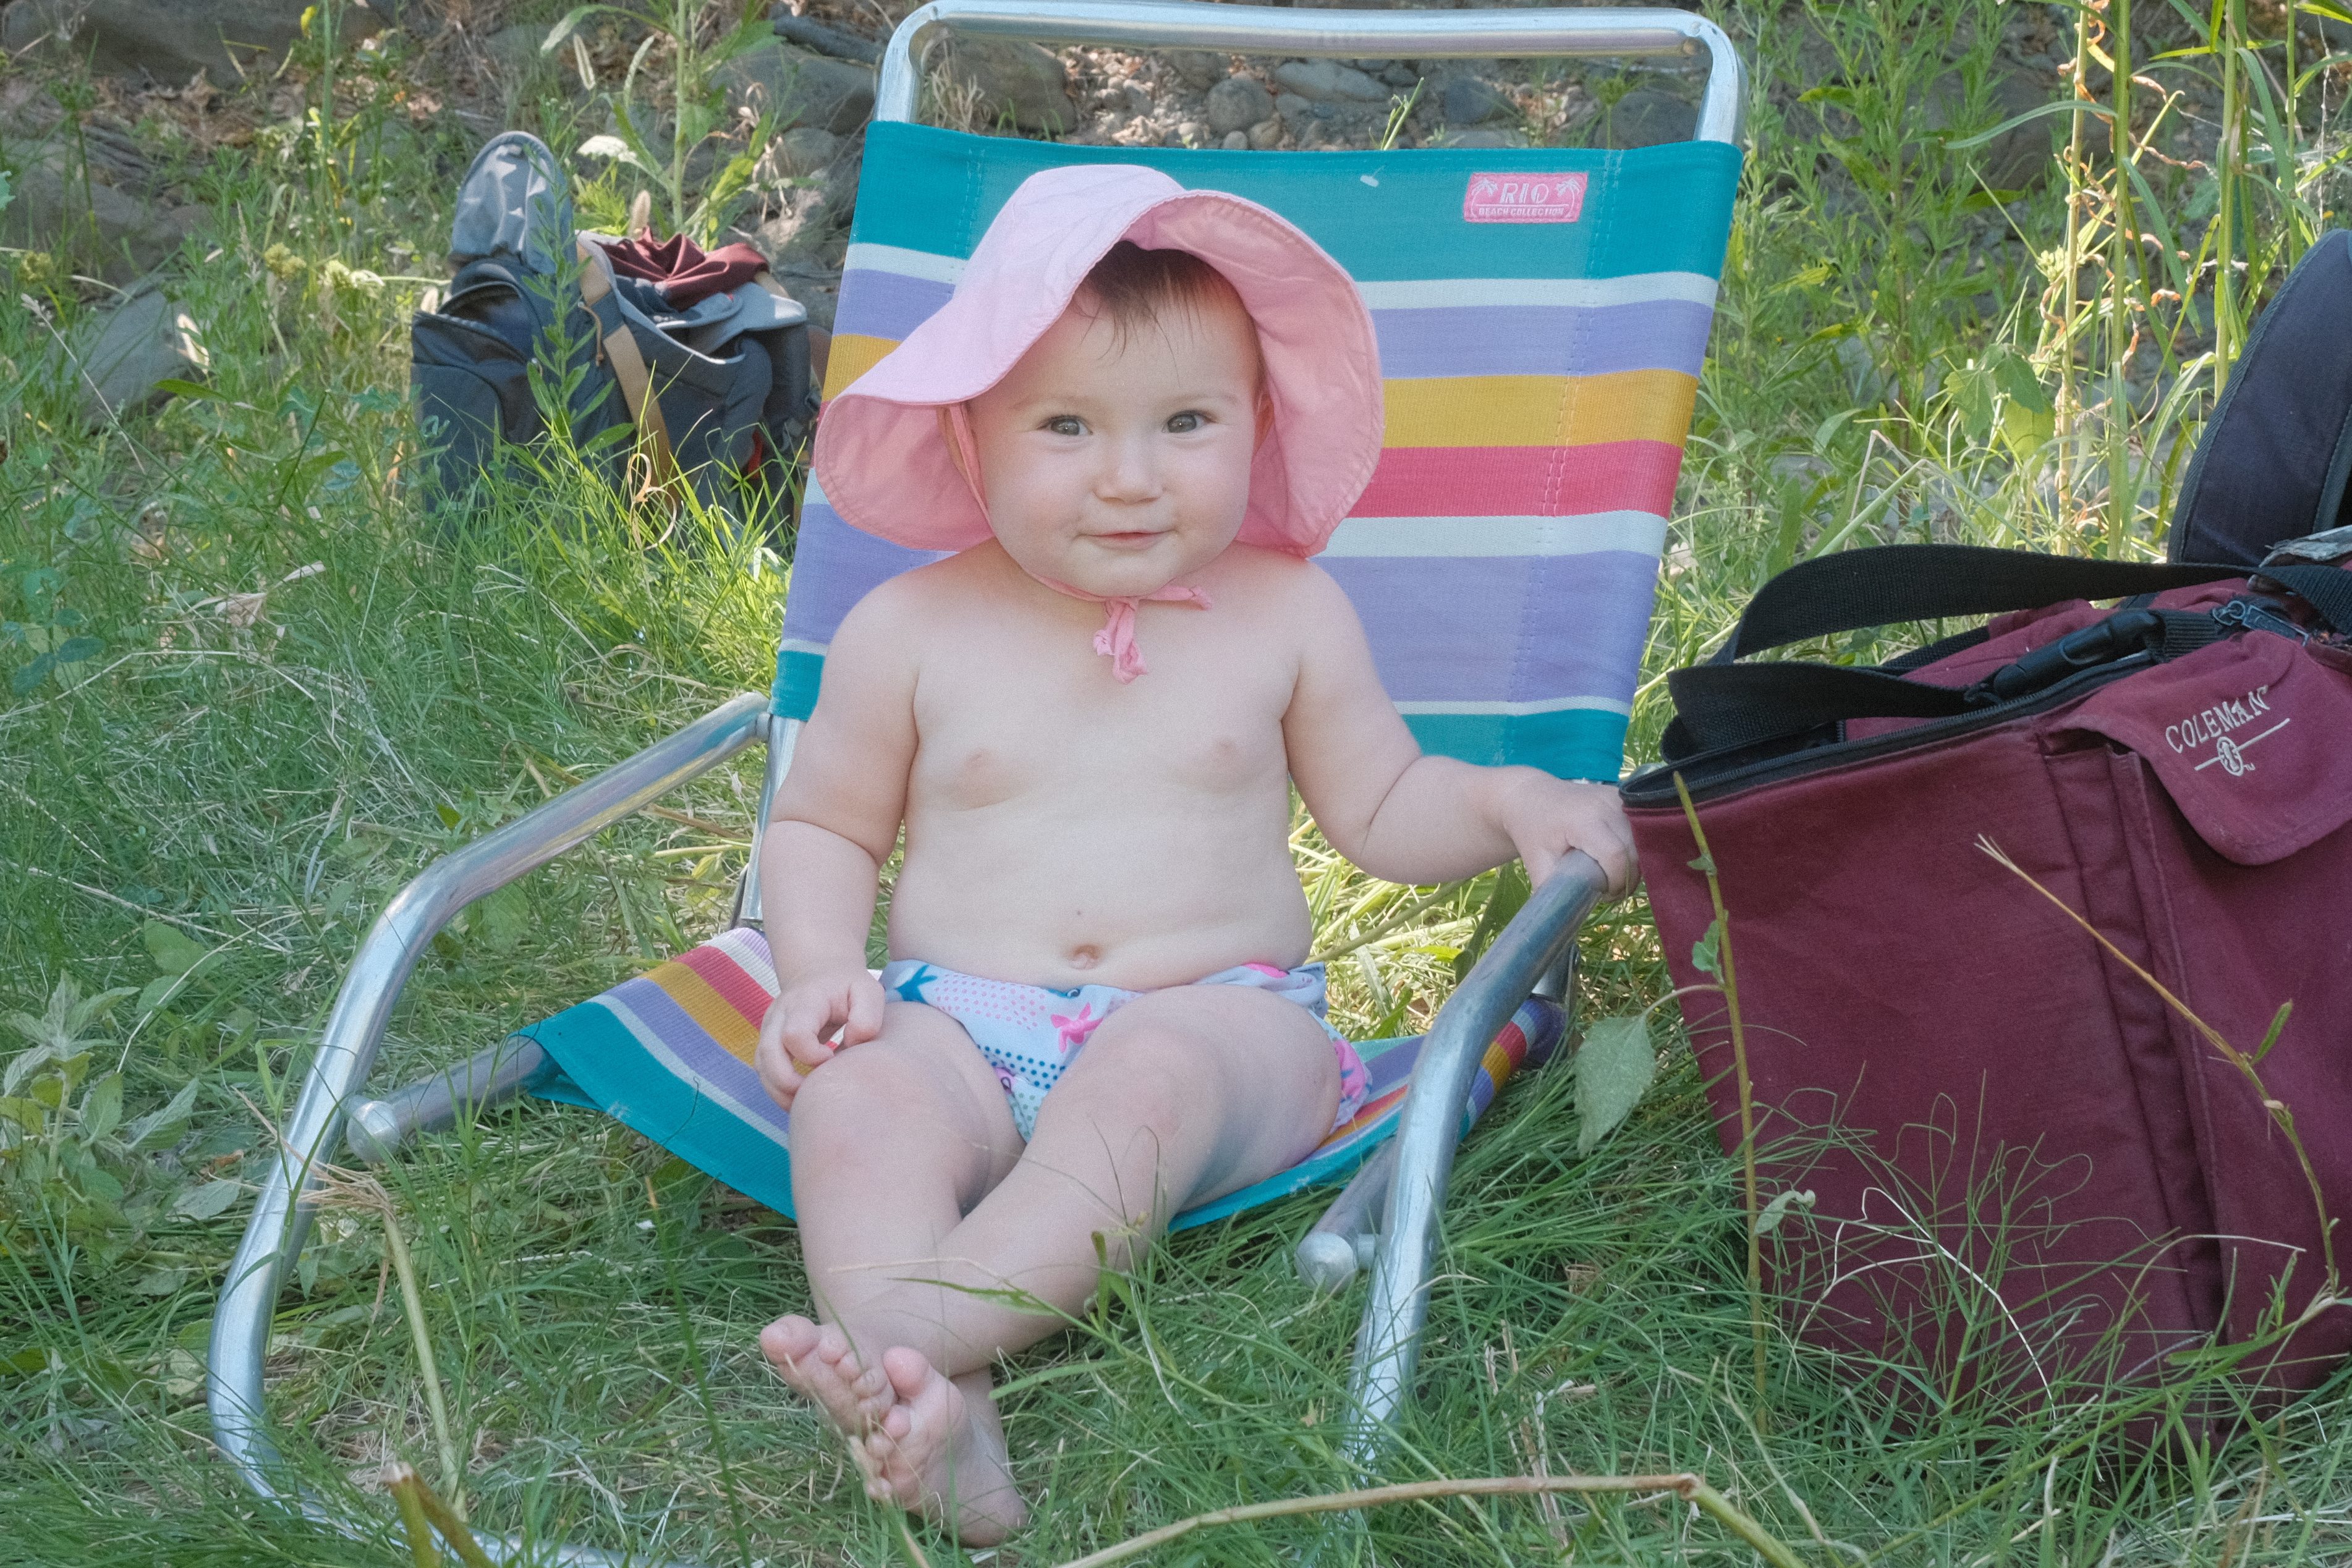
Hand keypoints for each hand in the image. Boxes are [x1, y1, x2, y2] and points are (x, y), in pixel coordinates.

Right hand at [756, 968, 884, 1109]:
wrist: (821, 974)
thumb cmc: (847, 987)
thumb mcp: (867, 991)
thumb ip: (867, 1017)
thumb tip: (852, 1045)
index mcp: (804, 1002)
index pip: (794, 1035)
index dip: (812, 1056)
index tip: (833, 1059)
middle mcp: (779, 1015)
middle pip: (768, 1055)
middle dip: (788, 1083)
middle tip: (814, 1093)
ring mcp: (769, 1029)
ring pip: (762, 1067)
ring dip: (780, 1092)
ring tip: (806, 1101)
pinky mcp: (768, 1042)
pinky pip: (764, 1071)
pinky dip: (778, 1089)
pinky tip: (799, 1097)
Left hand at [1494, 773, 1637, 896]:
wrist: (1532, 797)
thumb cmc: (1533, 832)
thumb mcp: (1537, 864)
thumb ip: (1555, 892)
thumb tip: (1568, 920)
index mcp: (1584, 821)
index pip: (1616, 856)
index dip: (1615, 882)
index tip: (1603, 894)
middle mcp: (1607, 805)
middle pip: (1635, 851)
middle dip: (1627, 877)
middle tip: (1607, 889)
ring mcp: (1619, 798)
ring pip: (1643, 841)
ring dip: (1634, 864)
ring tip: (1611, 873)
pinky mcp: (1625, 797)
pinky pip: (1641, 829)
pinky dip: (1634, 847)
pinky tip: (1616, 855)